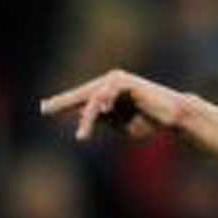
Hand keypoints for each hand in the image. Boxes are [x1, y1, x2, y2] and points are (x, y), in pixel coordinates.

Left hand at [39, 68, 190, 140]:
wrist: (173, 116)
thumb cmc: (149, 121)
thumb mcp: (121, 125)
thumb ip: (105, 119)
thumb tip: (87, 116)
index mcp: (106, 92)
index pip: (81, 98)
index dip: (63, 103)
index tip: (44, 108)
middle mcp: (109, 82)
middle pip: (81, 94)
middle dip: (64, 103)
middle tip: (45, 109)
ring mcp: (117, 80)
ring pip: (94, 99)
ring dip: (88, 119)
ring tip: (82, 136)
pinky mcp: (126, 82)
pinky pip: (108, 94)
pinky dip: (103, 104)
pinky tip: (101, 112)